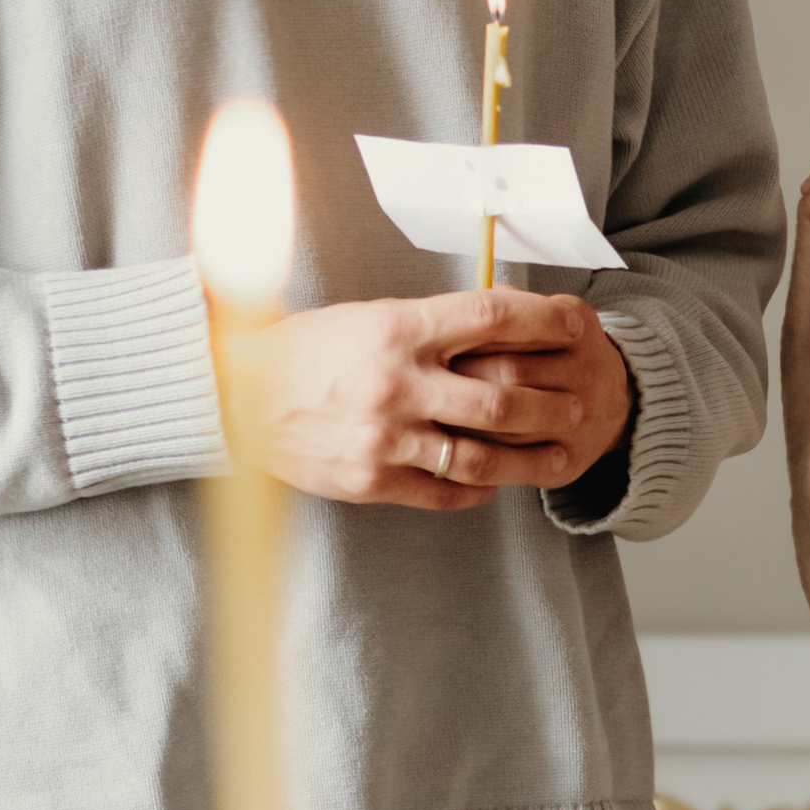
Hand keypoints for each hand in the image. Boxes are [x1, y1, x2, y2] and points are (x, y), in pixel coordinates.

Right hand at [242, 290, 631, 509]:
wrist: (231, 395)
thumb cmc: (304, 350)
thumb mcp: (368, 317)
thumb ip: (430, 326)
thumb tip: (502, 322)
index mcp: (398, 328)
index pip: (492, 318)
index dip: (545, 322)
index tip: (576, 326)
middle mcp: (396, 383)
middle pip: (502, 400)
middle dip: (552, 407)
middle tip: (578, 406)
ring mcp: (384, 437)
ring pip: (482, 457)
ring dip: (531, 460)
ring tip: (559, 456)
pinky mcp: (370, 480)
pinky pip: (443, 492)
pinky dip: (477, 490)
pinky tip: (494, 484)